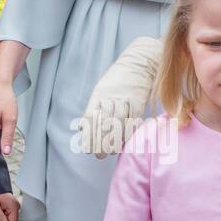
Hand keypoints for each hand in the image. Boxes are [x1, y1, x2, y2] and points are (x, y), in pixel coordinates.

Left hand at [80, 36, 161, 157]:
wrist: (140, 65)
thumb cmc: (118, 80)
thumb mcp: (101, 90)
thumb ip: (92, 108)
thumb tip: (81, 127)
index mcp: (100, 93)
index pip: (92, 117)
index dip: (89, 134)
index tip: (86, 148)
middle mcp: (112, 97)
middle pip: (105, 124)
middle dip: (101, 142)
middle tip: (99, 155)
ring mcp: (126, 101)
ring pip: (119, 125)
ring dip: (115, 141)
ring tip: (111, 152)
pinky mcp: (138, 104)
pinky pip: (132, 123)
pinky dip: (127, 134)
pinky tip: (123, 142)